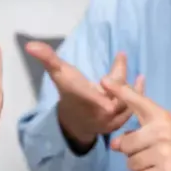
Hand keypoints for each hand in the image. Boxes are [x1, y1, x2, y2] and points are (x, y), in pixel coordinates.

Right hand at [24, 42, 143, 151]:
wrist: (74, 121)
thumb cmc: (68, 92)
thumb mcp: (58, 74)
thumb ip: (47, 59)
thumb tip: (30, 45)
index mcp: (84, 98)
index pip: (103, 89)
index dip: (115, 76)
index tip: (121, 55)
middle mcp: (98, 112)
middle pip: (118, 93)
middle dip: (120, 75)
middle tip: (121, 57)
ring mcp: (109, 121)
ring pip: (127, 103)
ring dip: (132, 87)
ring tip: (137, 73)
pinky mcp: (117, 125)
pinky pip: (131, 112)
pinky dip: (137, 97)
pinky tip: (140, 81)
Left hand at [103, 78, 170, 170]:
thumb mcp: (164, 128)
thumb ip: (138, 132)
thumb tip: (114, 144)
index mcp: (161, 116)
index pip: (137, 101)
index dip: (119, 90)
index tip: (103, 80)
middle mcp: (161, 131)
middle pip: (125, 145)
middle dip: (133, 154)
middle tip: (151, 154)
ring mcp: (164, 152)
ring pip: (131, 164)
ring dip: (140, 169)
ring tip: (157, 164)